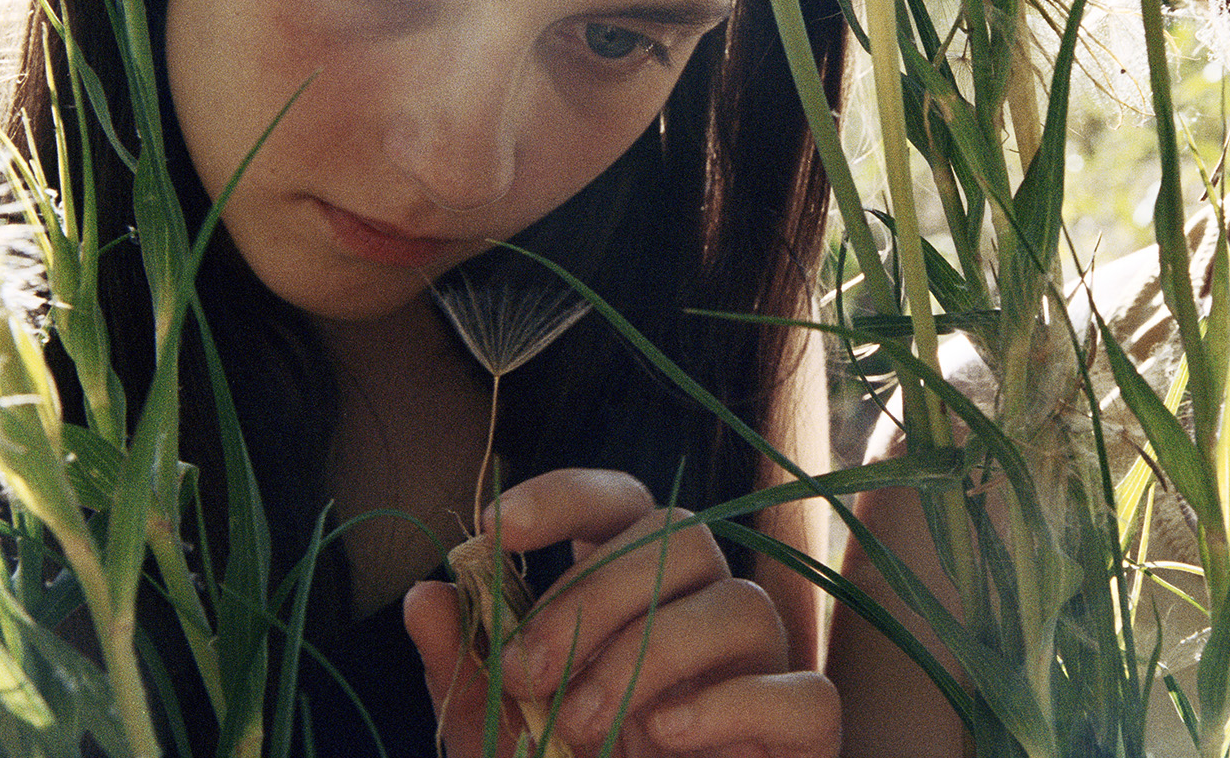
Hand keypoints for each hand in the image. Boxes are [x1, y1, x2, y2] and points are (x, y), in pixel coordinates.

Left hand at [404, 468, 838, 757]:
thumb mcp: (500, 738)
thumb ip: (468, 674)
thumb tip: (424, 597)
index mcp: (639, 592)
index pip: (620, 504)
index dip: (566, 495)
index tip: (498, 527)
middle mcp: (708, 609)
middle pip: (682, 536)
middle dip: (594, 594)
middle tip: (527, 670)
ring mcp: (764, 668)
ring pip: (743, 602)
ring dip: (652, 653)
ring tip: (584, 724)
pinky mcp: (805, 732)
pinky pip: (802, 693)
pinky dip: (729, 707)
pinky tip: (665, 736)